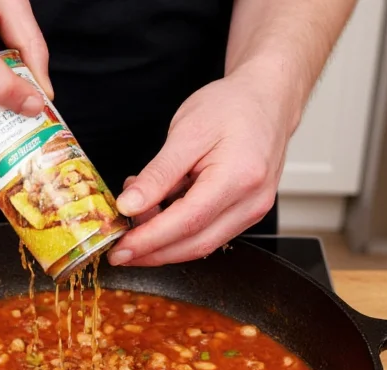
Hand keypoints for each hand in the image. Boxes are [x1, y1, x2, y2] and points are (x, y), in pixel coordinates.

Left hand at [107, 67, 293, 266]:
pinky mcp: (246, 213)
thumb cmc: (232, 108)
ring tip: (136, 220)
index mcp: (238, 178)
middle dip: (152, 252)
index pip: (187, 222)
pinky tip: (158, 214)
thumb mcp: (186, 132)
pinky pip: (209, 233)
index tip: (120, 248)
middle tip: (119, 250)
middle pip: (195, 244)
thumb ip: (157, 174)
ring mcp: (253, 210)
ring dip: (163, 243)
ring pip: (201, 244)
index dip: (150, 240)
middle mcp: (252, 202)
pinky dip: (178, 231)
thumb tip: (129, 206)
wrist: (267, 100)